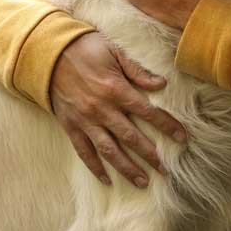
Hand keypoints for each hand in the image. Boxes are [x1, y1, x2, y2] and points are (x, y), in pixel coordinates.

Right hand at [50, 31, 186, 186]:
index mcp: (115, 89)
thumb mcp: (114, 51)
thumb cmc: (86, 48)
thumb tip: (162, 83)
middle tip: (166, 170)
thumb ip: (137, 70)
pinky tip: (107, 180)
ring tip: (143, 182)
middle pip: (131, 137)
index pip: (148, 112)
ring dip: (127, 168)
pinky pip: (84, 152)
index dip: (167, 126)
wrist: (48, 54)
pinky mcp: (70, 126)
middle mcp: (101, 109)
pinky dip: (95, 167)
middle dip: (150, 155)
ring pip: (109, 150)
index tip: (182, 139)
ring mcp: (85, 120)